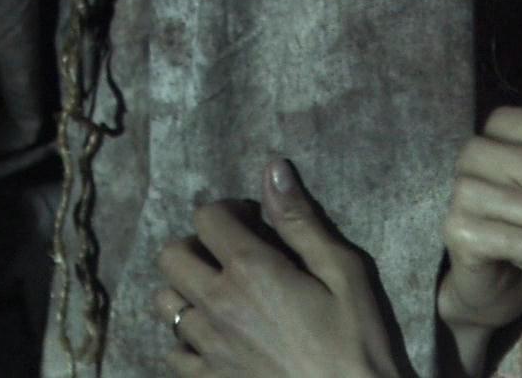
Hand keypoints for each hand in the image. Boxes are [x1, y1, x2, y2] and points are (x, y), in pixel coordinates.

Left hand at [155, 159, 404, 377]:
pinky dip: (188, 340)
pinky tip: (218, 338)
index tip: (254, 222)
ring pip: (165, 304)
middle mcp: (217, 305)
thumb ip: (301, 219)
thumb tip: (273, 168)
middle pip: (171, 256)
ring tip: (220, 295)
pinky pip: (174, 352)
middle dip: (197, 245)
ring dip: (187, 291)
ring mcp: (207, 348)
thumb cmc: (356, 337)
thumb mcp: (342, 270)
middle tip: (231, 255)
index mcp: (250, 270)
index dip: (229, 210)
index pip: (206, 217)